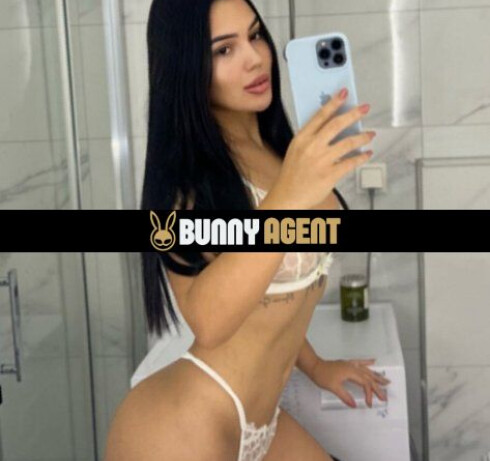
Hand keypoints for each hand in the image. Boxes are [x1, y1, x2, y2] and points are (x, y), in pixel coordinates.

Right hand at [273, 88, 375, 209]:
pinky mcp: (330, 174)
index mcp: (302, 138)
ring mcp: (322, 160)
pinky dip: (362, 157)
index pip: (320, 116)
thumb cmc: (292, 175)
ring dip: (362, 137)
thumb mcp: (296, 150)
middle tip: (364, 108)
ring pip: (348, 143)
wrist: (288, 196)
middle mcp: (312, 147)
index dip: (333, 103)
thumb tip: (332, 127)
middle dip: (353, 114)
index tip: (343, 94)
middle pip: (336, 125)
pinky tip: (367, 154)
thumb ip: (311, 138)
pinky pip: (351, 162)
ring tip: (370, 134)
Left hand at [311, 358, 390, 407]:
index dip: (369, 394)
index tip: (369, 403)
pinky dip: (367, 362)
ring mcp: (350, 364)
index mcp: (350, 372)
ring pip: (367, 370)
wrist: (314, 366)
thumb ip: (345, 396)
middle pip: (368, 377)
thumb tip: (354, 405)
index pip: (364, 384)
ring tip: (386, 381)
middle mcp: (352, 367)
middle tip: (384, 397)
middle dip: (377, 387)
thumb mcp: (333, 387)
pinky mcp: (347, 363)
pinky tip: (373, 361)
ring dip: (376, 376)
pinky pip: (360, 362)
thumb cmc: (322, 375)